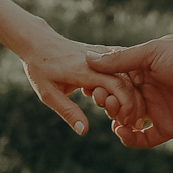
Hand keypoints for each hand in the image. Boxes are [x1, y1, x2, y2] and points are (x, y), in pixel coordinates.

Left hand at [12, 29, 144, 135]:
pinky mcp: (103, 53)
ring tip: (129, 113)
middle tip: (131, 123)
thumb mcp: (48, 94)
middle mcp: (97, 60)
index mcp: (85, 70)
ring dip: (133, 93)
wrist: (38, 42)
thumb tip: (84, 131)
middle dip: (134, 103)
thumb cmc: (40, 68)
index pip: (117, 85)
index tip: (124, 121)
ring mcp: (102, 54)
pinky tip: (128, 97)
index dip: (126, 105)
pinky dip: (130, 82)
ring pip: (128, 72)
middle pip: (127, 80)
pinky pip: (123, 66)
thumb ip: (68, 112)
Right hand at [86, 35, 172, 147]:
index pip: (115, 78)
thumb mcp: (153, 53)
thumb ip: (122, 60)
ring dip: (116, 119)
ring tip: (116, 116)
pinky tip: (122, 132)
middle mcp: (149, 88)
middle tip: (104, 101)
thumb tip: (88, 58)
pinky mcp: (169, 127)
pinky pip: (143, 138)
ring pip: (128, 119)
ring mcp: (158, 108)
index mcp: (144, 67)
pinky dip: (130, 139)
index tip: (91, 87)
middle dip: (107, 102)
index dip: (101, 84)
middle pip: (118, 99)